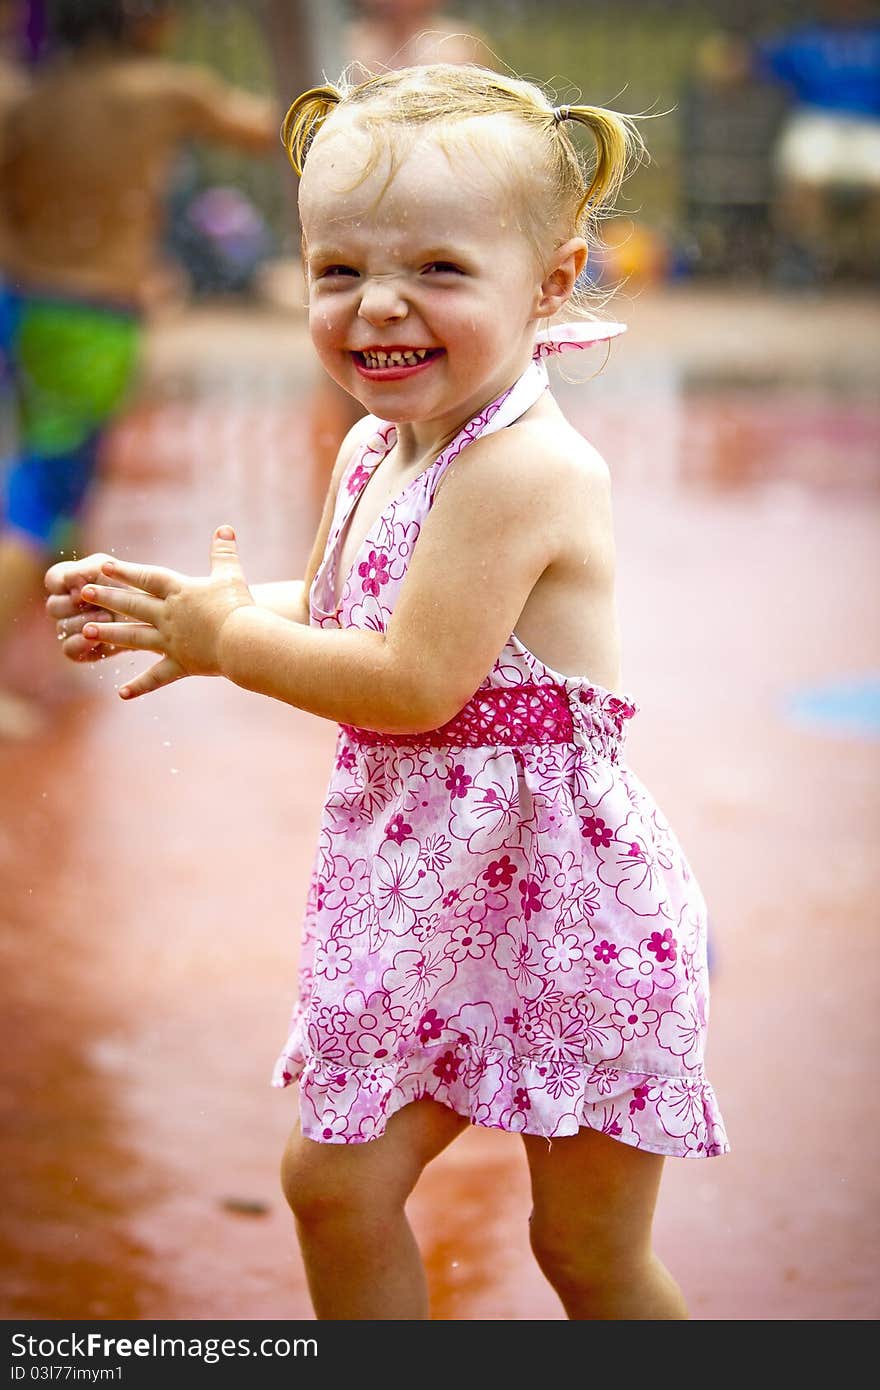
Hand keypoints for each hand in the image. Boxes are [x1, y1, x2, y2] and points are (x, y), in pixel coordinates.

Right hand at [45, 552, 129, 662]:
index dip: (63, 583)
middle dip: (75, 605)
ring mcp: (74, 628)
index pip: (53, 579)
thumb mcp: (113, 571)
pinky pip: (69, 649)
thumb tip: (69, 580)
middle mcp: (69, 606)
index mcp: (73, 582)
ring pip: (62, 627)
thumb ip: (88, 570)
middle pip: (54, 606)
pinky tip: (94, 639)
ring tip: (107, 618)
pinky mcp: (82, 650)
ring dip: (83, 622)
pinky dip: (80, 643)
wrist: (158, 618)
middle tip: (98, 604)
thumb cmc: (134, 589)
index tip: (82, 587)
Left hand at [78, 526, 254, 698]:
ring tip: (86, 631)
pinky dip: (140, 686)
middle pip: (132, 605)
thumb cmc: (238, 607)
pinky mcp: (180, 665)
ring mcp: (171, 642)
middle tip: (83, 593)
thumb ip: (224, 552)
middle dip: (106, 598)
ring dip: (109, 634)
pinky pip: (156, 677)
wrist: (243, 642)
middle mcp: (168, 616)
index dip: (125, 571)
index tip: (103, 567)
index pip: (147, 578)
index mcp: (179, 593)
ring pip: (133, 637)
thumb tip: (225, 528)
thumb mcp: (231, 575)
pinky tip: (121, 693)